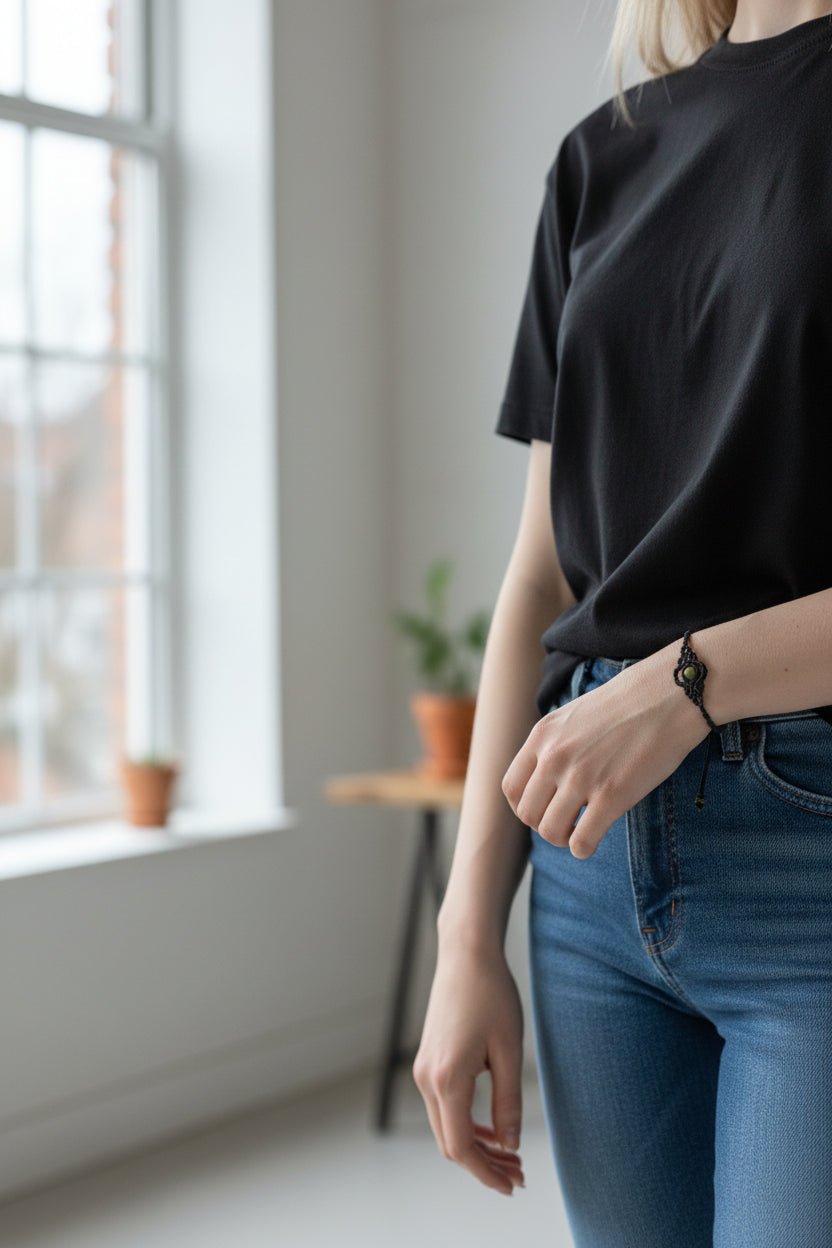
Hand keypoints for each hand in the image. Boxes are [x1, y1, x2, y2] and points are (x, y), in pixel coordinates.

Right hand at [412, 942, 525, 1195]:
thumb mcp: (508, 1050)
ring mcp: (423, 1070)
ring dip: (476, 1145)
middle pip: (450, 1143)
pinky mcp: (428, 1061)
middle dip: (484, 1164)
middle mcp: (427, 1078)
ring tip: (511, 1156)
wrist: (466, 954)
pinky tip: (492, 1128)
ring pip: (446, 1126)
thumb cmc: (491, 994)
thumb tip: (510, 1144)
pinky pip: (443, 1106)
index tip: (513, 1185)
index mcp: (447, 1079)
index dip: (486, 1172)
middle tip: (519, 1174)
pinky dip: (466, 1123)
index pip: (462, 1146)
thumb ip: (508, 1102)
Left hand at [501, 645, 710, 858]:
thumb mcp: (573, 716)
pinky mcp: (611, 796)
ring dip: (563, 839)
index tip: (543, 808)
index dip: (524, 806)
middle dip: (543, 824)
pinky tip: (593, 839)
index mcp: (542, 736)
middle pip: (527, 813)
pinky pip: (581, 841)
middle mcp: (555, 757)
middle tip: (565, 822)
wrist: (667, 695)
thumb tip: (545, 780)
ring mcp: (581, 777)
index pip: (511, 787)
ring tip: (579, 832)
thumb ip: (554, 745)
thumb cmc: (626, 705)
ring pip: (550, 832)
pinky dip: (583, 848)